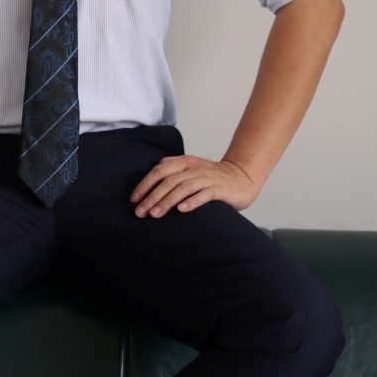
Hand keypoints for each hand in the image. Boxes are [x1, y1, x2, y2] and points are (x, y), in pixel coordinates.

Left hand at [129, 154, 259, 217]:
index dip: (145, 184)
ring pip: (184, 187)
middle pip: (169, 181)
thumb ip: (172, 170)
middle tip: (141, 212)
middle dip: (152, 197)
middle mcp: (195, 168)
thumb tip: (149, 178)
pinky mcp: (220, 188)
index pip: (160, 170)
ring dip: (167, 201)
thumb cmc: (211, 178)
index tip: (134, 199)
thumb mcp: (190, 169)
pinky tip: (181, 210)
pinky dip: (192, 202)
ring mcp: (208, 177)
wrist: (242, 177)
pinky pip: (205, 194)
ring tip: (156, 214)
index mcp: (185, 162)